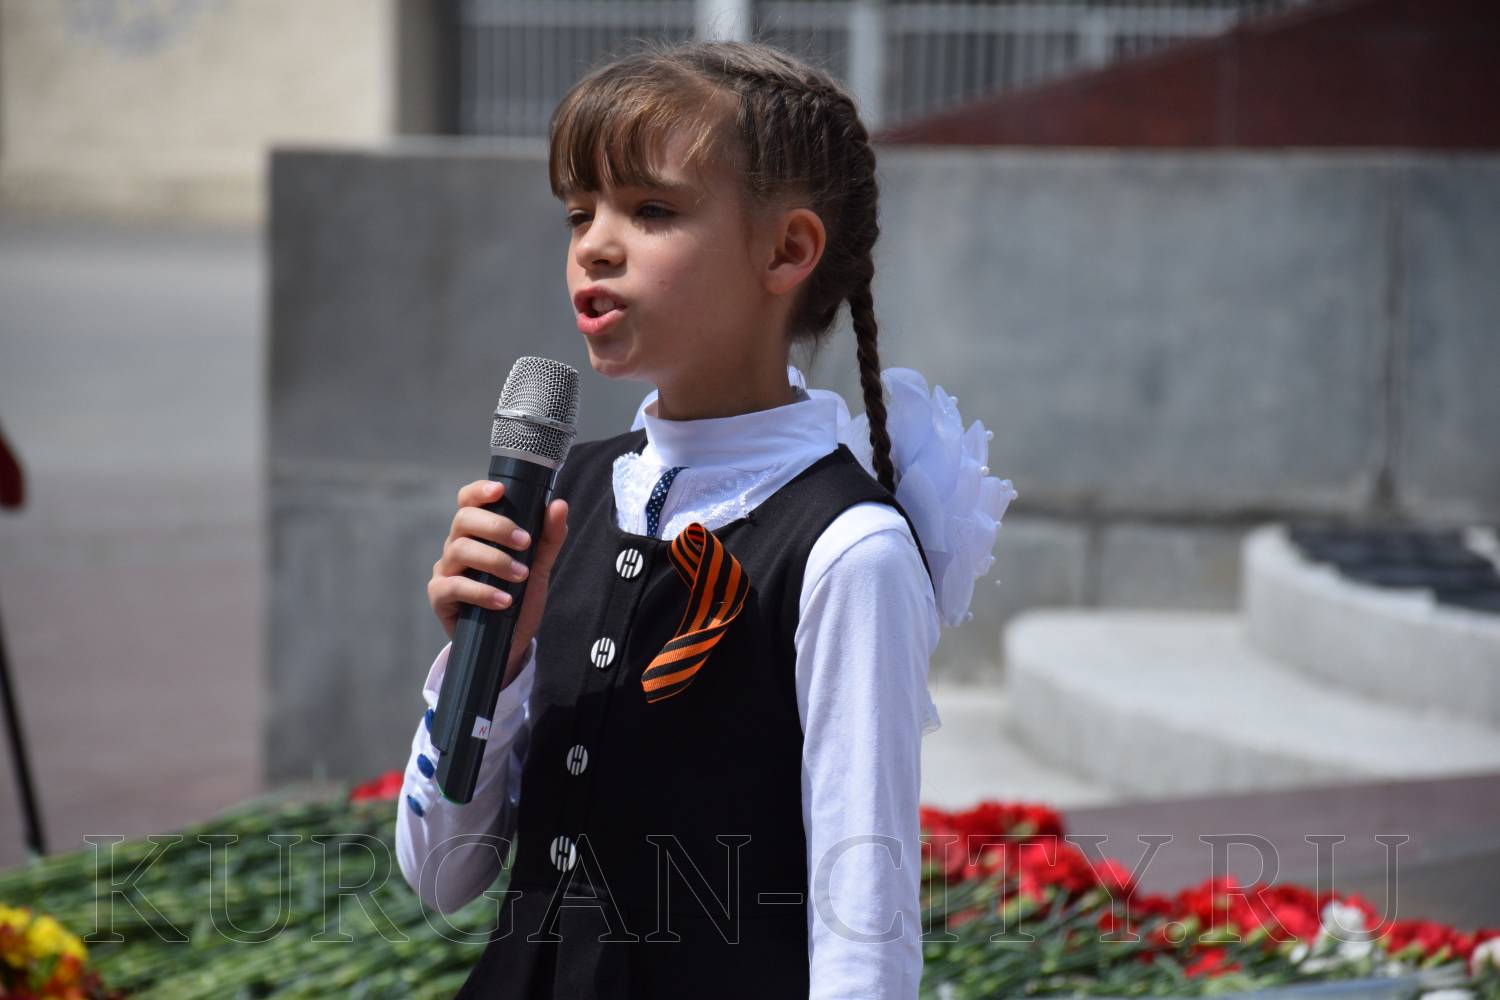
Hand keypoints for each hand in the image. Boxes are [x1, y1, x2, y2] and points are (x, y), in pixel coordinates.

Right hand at [428, 479, 568, 685]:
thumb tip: (559, 505)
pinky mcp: (440, 596)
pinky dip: (481, 592)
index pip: (468, 501)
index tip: (500, 490)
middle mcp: (457, 545)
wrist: (508, 641)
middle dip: (496, 526)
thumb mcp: (538, 567)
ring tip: (520, 576)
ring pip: (459, 550)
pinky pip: (453, 586)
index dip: (479, 490)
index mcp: (476, 532)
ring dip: (494, 561)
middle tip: (525, 542)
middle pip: (464, 519)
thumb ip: (548, 538)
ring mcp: (446, 570)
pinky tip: (503, 600)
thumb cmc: (519, 597)